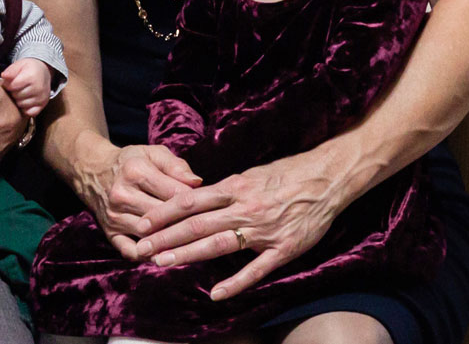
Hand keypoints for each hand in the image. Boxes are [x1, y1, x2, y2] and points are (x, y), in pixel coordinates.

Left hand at [0, 59, 53, 118]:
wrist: (44, 71)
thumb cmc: (29, 68)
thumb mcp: (20, 64)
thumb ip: (11, 70)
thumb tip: (3, 76)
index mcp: (32, 77)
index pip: (12, 86)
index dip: (7, 84)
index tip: (9, 82)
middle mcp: (38, 88)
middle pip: (16, 96)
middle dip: (13, 92)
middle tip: (15, 87)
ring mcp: (42, 98)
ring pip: (21, 104)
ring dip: (18, 100)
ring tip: (20, 92)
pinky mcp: (43, 105)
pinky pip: (29, 112)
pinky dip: (25, 108)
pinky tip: (25, 100)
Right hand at [62, 134, 200, 258]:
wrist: (93, 171)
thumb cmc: (132, 162)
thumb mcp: (152, 153)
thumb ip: (176, 166)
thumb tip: (198, 183)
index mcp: (135, 171)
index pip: (174, 193)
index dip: (197, 203)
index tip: (213, 209)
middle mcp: (122, 194)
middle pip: (163, 217)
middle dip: (187, 225)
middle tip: (209, 231)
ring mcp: (114, 216)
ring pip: (149, 236)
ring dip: (171, 243)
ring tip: (194, 245)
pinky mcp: (109, 233)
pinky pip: (130, 251)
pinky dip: (148, 257)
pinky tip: (165, 257)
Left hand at [136, 145, 352, 300]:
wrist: (326, 178)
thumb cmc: (287, 174)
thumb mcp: (250, 174)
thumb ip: (226, 190)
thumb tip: (199, 198)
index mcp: (234, 187)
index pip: (190, 201)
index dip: (164, 213)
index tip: (143, 224)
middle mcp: (244, 208)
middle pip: (197, 223)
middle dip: (166, 237)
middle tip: (141, 249)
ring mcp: (262, 230)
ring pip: (218, 244)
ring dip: (188, 254)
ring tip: (163, 264)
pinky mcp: (283, 249)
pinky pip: (256, 269)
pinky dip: (235, 282)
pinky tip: (216, 294)